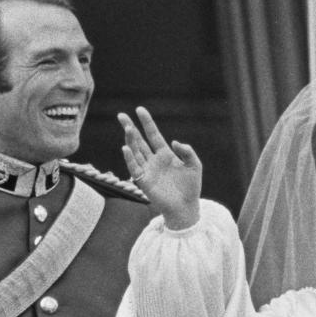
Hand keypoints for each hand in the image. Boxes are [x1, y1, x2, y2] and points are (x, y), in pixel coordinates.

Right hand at [118, 106, 201, 228]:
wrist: (185, 207)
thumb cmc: (191, 187)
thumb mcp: (194, 165)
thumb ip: (187, 152)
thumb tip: (174, 142)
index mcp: (165, 154)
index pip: (153, 134)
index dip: (147, 122)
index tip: (140, 109)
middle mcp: (153, 160)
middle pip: (139, 140)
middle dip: (130, 128)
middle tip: (121, 115)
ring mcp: (147, 170)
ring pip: (135, 151)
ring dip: (130, 140)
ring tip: (127, 128)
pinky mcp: (143, 181)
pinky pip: (134, 167)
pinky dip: (129, 158)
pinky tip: (126, 148)